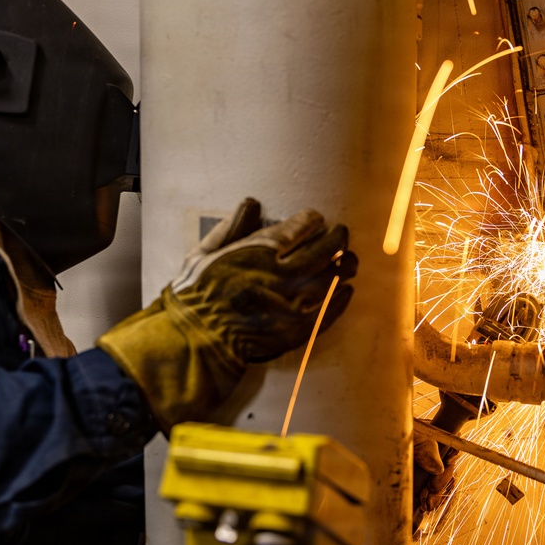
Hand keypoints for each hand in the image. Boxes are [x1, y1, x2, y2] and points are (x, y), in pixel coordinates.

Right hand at [98, 198, 356, 428]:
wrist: (193, 341)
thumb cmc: (194, 296)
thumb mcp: (204, 253)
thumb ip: (231, 228)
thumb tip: (252, 203)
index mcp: (257, 253)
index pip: (299, 228)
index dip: (312, 220)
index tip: (317, 218)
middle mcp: (279, 276)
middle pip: (323, 250)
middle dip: (337, 238)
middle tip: (342, 233)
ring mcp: (291, 304)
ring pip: (332, 278)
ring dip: (345, 266)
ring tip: (351, 260)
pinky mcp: (295, 331)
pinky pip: (328, 310)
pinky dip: (342, 298)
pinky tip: (347, 290)